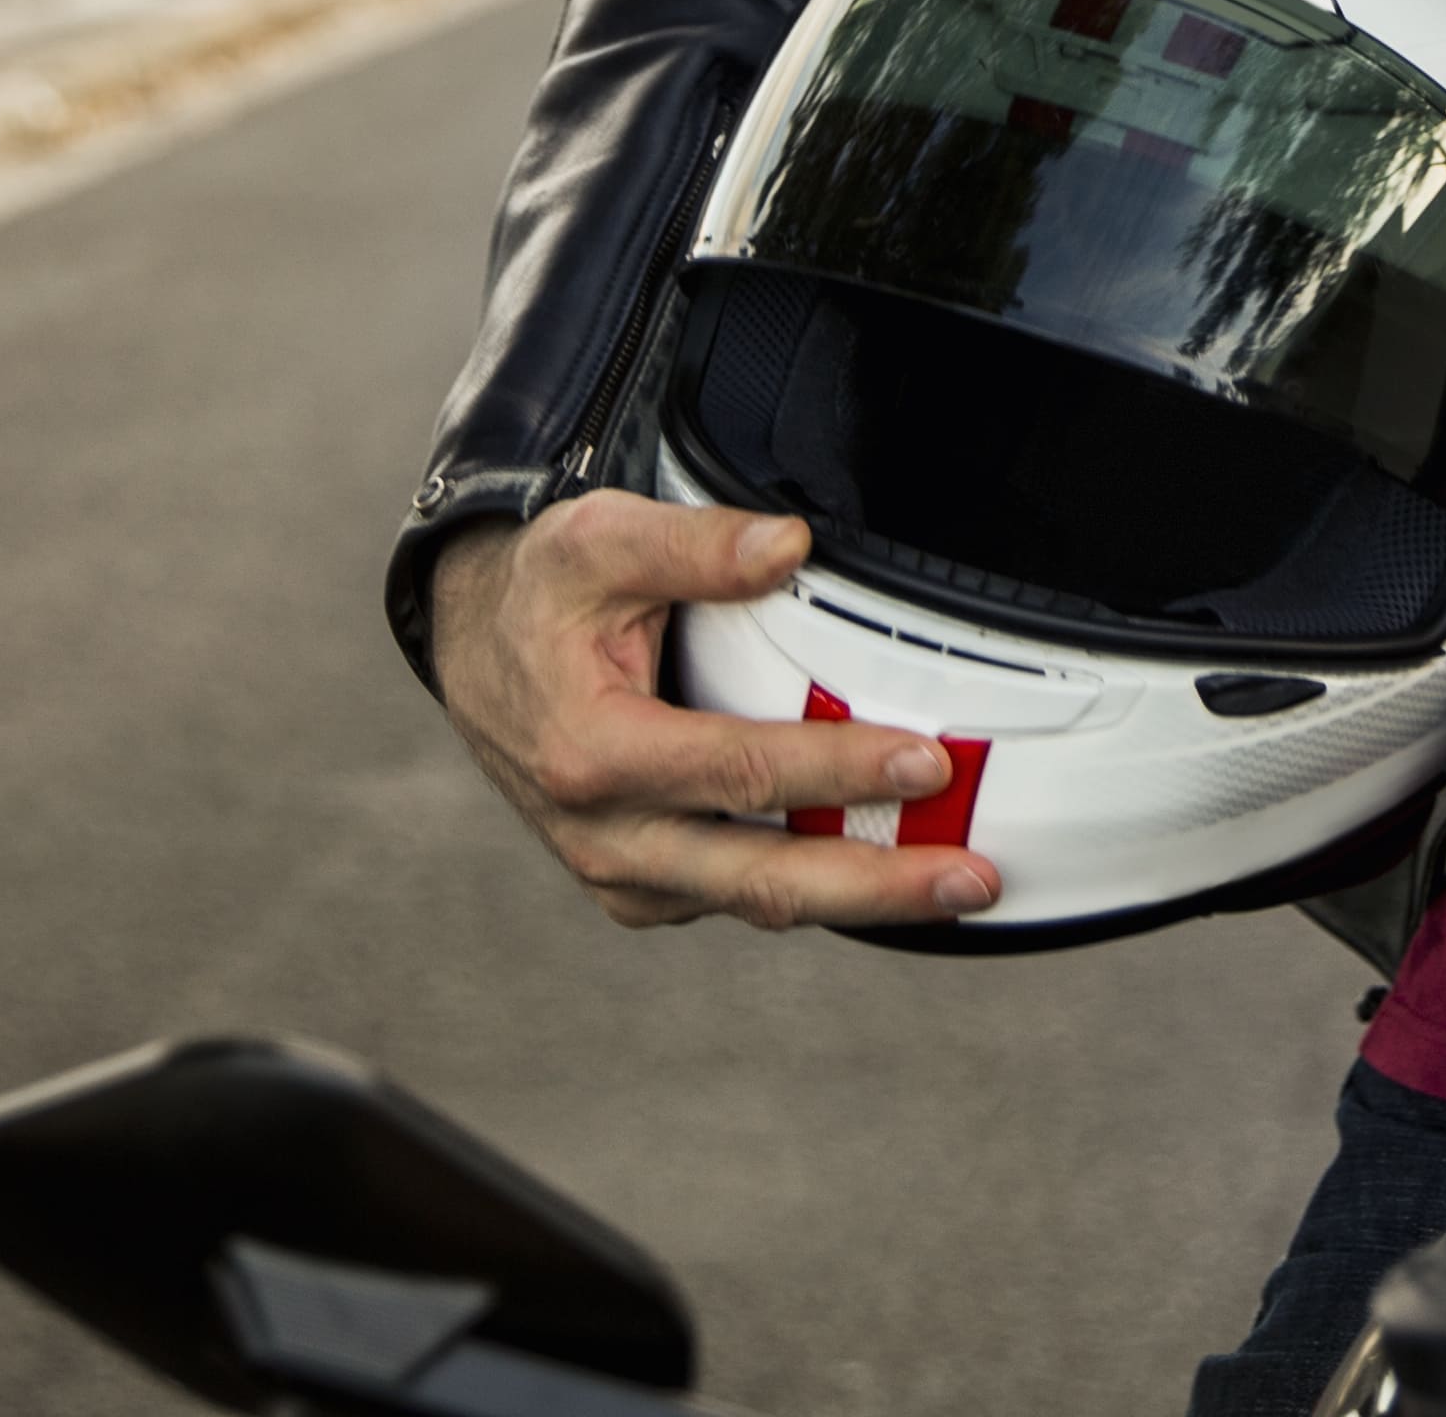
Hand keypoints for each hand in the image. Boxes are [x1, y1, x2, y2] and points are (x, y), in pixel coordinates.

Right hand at [424, 492, 1002, 931]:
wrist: (474, 648)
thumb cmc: (542, 592)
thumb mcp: (597, 541)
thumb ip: (694, 545)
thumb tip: (790, 546)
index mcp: (592, 753)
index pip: (738, 774)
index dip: (837, 769)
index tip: (927, 761)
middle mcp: (604, 834)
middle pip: (759, 880)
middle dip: (875, 885)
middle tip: (971, 878)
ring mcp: (621, 872)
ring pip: (755, 903)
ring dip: (860, 901)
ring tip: (958, 885)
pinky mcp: (639, 888)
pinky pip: (733, 898)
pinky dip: (809, 891)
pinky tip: (883, 871)